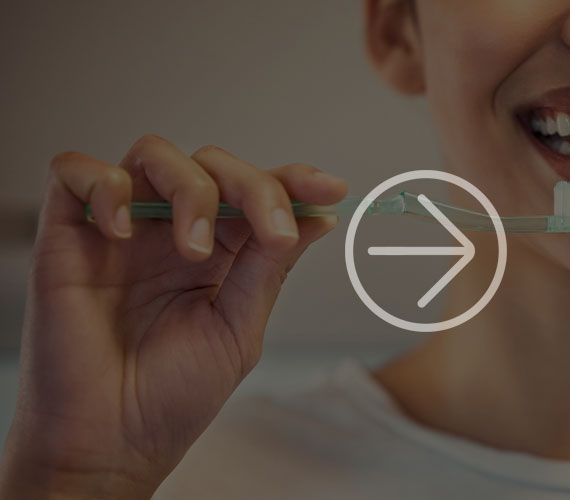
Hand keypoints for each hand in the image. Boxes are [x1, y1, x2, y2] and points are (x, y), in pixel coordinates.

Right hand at [0, 135, 347, 498]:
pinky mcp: (68, 233)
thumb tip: (318, 216)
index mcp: (218, 252)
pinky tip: (123, 231)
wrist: (111, 444)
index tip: (331, 188)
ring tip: (194, 252)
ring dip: (191, 188)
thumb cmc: (172, 396)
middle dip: (253, 186)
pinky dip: (106, 186)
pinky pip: (76, 171)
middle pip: (213, 164)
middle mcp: (171, 231)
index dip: (293, 180)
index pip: (256, 192)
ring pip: (155, 154)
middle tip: (273, 232)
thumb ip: (269, 266)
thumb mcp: (238, 328)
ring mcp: (121, 228)